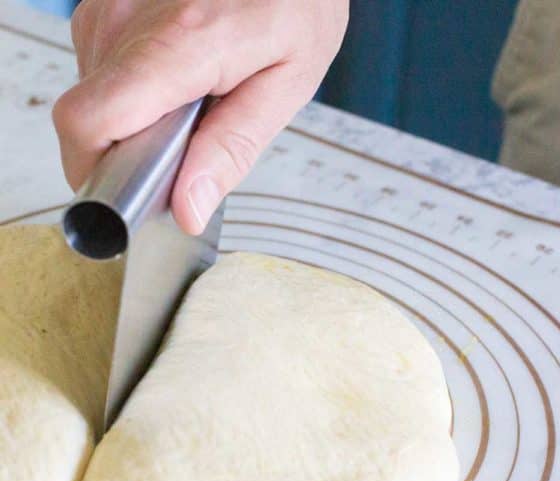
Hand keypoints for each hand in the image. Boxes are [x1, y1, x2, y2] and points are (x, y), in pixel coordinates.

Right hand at [53, 0, 348, 233]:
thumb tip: (188, 209)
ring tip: (191, 102)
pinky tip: (178, 77)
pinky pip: (103, 66)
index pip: (90, 122)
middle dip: (126, 151)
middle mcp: (129, 17)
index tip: (128, 196)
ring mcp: (112, 3)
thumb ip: (233, 149)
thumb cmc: (298, 3)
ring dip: (134, 118)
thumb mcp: (287, 85)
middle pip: (90, 117)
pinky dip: (134, 89)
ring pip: (95, 94)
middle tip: (184, 147)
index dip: (96, 173)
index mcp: (178, 45)